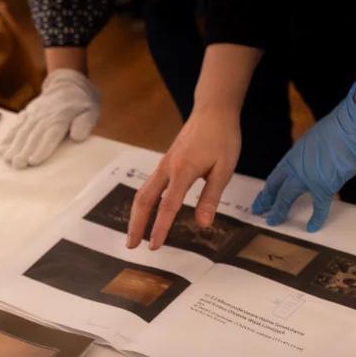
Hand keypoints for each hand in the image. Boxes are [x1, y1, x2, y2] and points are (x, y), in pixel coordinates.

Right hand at [0, 69, 99, 168]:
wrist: (68, 83)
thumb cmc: (81, 102)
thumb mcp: (91, 111)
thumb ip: (85, 124)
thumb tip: (77, 137)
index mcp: (61, 117)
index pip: (50, 135)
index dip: (41, 148)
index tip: (33, 161)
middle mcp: (44, 115)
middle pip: (33, 135)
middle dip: (23, 151)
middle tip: (17, 165)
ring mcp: (34, 114)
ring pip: (22, 131)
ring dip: (13, 146)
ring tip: (7, 159)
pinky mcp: (27, 114)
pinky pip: (16, 126)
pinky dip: (8, 137)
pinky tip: (2, 149)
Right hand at [127, 106, 240, 249]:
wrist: (213, 110)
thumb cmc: (222, 137)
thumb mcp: (224, 169)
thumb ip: (211, 197)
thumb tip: (203, 224)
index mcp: (183, 171)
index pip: (167, 206)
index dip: (159, 228)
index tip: (154, 246)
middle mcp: (167, 168)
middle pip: (144, 200)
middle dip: (136, 224)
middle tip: (131, 246)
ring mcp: (164, 165)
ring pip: (142, 193)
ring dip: (136, 215)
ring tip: (133, 235)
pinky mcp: (166, 163)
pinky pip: (149, 186)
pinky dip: (143, 203)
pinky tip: (145, 213)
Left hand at [251, 79, 355, 231]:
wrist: (352, 129)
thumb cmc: (337, 129)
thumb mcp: (312, 140)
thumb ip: (307, 156)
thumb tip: (309, 163)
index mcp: (292, 157)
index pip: (275, 177)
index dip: (268, 189)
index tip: (262, 197)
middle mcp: (295, 169)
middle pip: (276, 189)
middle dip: (266, 201)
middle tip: (258, 211)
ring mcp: (307, 179)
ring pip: (287, 198)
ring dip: (280, 211)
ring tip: (273, 221)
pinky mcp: (324, 187)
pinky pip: (319, 207)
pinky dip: (317, 218)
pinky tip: (311, 227)